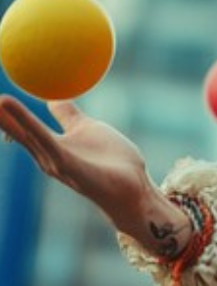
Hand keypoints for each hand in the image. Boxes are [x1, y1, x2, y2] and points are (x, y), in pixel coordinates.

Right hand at [0, 96, 192, 257]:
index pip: (21, 126)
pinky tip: (30, 123)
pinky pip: (51, 145)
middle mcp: (48, 157)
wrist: (135, 188)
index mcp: (50, 147)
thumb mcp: (86, 130)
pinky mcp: (71, 168)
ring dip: (12, 122)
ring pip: (31, 137)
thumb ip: (68, 116)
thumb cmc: (112, 162)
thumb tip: (53, 96)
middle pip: (19, 132)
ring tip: (0, 102)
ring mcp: (58, 164)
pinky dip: (36, 130)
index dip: (6, 113)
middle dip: (2, 119)